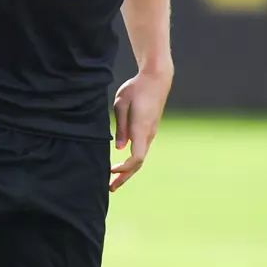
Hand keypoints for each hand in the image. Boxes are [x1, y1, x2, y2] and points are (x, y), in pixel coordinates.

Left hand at [110, 69, 171, 191]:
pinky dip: (131, 160)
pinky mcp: (149, 129)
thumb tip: (119, 149)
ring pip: (140, 157)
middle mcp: (149, 134)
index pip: (136, 159)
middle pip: (138, 163)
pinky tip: (122, 163)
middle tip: (110, 188)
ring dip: (127, 170)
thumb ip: (121, 127)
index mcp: (142, 129)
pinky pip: (141, 149)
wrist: (157, 78)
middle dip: (124, 177)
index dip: (124, 169)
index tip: (111, 171)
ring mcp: (151, 132)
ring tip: (114, 180)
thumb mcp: (121, 104)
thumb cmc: (136, 88)